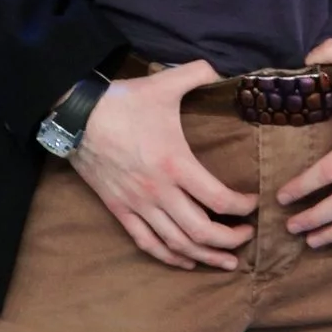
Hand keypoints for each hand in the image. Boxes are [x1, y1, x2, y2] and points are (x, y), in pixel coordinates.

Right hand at [70, 59, 258, 271]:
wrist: (78, 118)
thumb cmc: (124, 102)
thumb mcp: (166, 83)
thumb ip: (199, 73)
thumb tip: (223, 71)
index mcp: (176, 164)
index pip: (218, 199)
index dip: (242, 207)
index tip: (254, 203)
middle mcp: (159, 192)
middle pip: (201, 231)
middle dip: (230, 240)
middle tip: (247, 237)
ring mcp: (138, 205)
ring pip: (177, 244)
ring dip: (205, 256)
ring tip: (226, 261)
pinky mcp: (120, 210)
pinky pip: (148, 244)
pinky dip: (170, 258)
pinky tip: (185, 261)